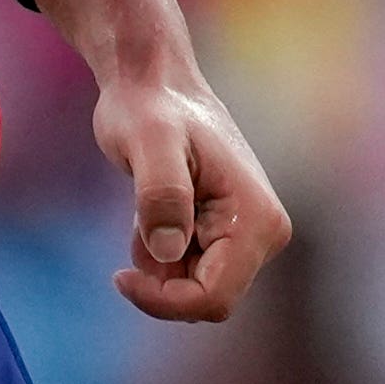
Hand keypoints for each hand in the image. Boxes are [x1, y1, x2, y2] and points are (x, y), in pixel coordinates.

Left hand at [38, 0, 292, 323]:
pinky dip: (161, 253)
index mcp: (257, 219)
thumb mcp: (148, 142)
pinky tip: (154, 211)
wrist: (152, 83)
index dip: (163, 300)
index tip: (120, 275)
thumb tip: (168, 251)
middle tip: (134, 226)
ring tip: (146, 206)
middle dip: (161, 279)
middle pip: (206, 300)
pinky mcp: (229, 234)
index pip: (213, 298)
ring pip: (195, 289)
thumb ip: (160, 193)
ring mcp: (249, 235)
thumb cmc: (148, 107)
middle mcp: (265, 233)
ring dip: (158, 262)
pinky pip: (189, 272)